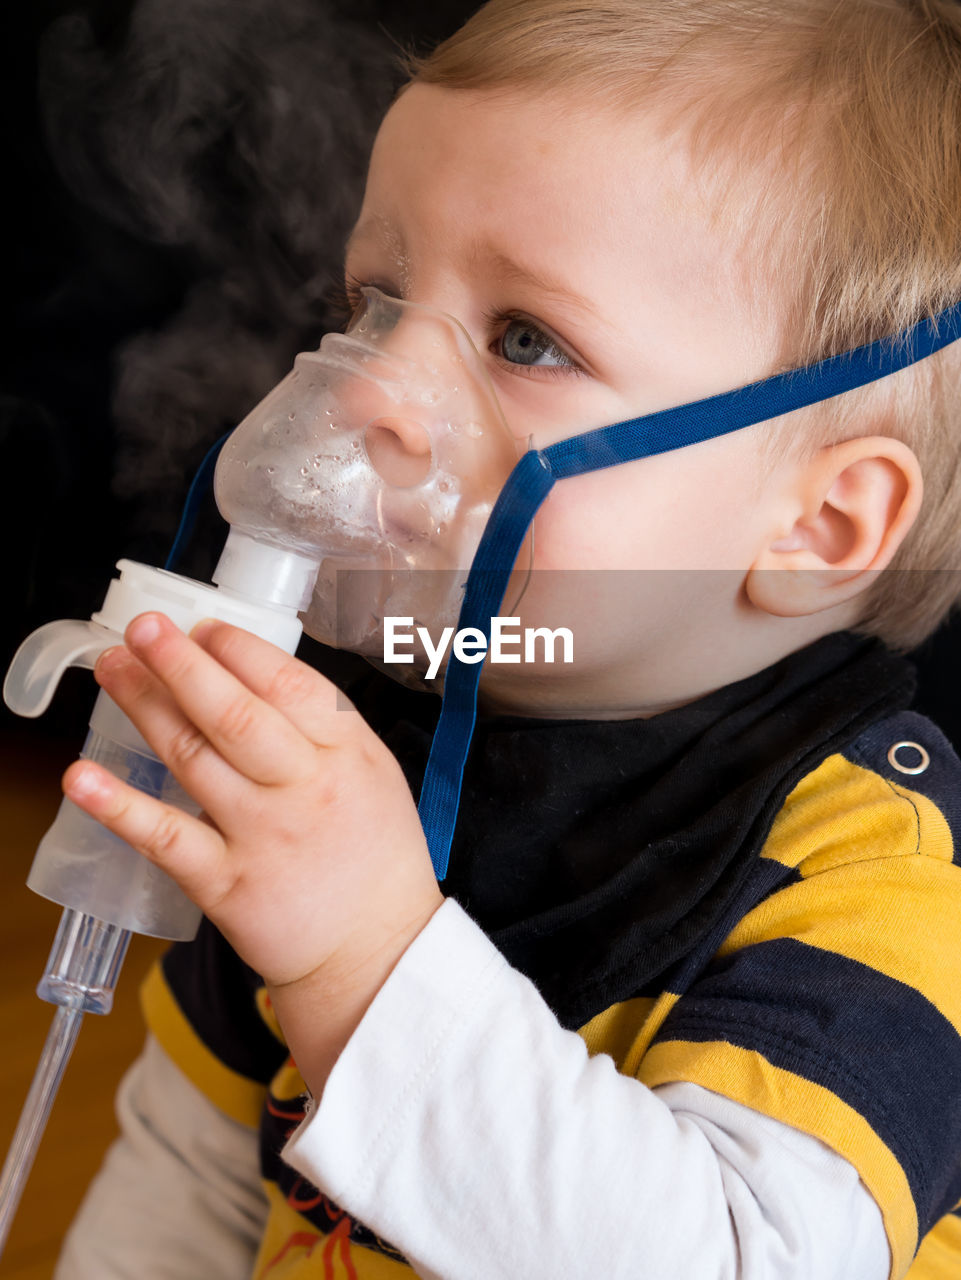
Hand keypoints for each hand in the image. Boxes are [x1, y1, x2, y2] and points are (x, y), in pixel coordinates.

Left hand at [63, 612, 443, 1085]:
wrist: (377, 954)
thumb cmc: (375, 859)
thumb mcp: (374, 774)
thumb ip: (322, 726)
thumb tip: (251, 670)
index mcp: (349, 753)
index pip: (290, 684)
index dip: (238, 650)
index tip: (202, 628)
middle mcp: (306, 788)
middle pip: (234, 714)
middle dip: (181, 664)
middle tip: (143, 628)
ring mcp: (263, 836)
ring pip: (193, 758)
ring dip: (144, 708)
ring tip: (112, 669)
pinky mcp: (225, 885)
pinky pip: (164, 837)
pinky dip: (117, 806)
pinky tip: (81, 776)